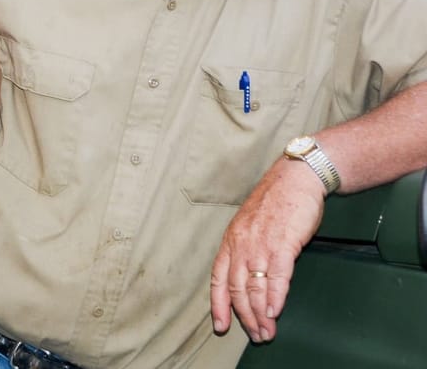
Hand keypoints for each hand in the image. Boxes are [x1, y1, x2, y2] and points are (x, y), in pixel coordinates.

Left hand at [210, 158, 324, 342]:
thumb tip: (248, 278)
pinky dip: (275, 297)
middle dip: (244, 315)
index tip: (221, 325)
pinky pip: (277, 276)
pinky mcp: (283, 243)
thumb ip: (246, 248)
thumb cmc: (275, 202)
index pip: (218, 277)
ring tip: (267, 331)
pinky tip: (275, 311)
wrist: (294, 179)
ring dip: (260, 313)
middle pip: (237, 287)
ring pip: (255, 286)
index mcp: (231, 239)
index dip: (219, 304)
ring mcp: (261, 243)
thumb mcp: (250, 224)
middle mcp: (242, 243)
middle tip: (255, 335)